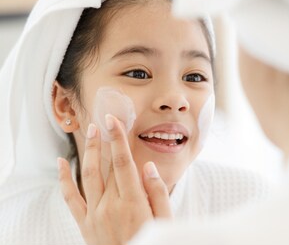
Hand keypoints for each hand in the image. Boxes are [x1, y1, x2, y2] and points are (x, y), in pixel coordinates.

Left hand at [58, 114, 171, 244]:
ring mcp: (95, 214)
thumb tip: (148, 166)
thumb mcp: (165, 220)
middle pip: (107, 165)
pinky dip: (63, 179)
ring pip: (88, 175)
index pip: (123, 162)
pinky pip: (70, 197)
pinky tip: (61, 162)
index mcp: (133, 202)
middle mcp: (111, 205)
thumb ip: (158, 192)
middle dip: (105, 139)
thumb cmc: (153, 242)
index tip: (113, 120)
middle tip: (105, 120)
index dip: (117, 139)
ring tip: (90, 131)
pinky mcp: (85, 223)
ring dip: (89, 150)